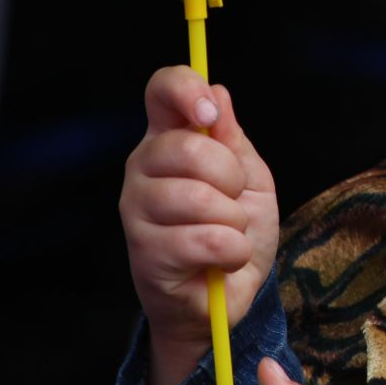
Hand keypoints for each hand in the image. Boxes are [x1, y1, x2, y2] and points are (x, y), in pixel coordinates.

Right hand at [121, 66, 279, 384]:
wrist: (228, 295)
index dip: (185, 89)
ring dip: (234, 220)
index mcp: (167, 140)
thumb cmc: (235, 230)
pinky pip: (205, 239)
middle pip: (187, 146)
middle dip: (231, 176)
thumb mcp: (248, 178)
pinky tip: (223, 259)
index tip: (210, 112)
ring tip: (229, 234)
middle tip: (235, 199)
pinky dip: (232, 250)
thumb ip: (232, 139)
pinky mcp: (145, 254)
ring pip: (198, 197)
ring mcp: (137, 211)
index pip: (160, 90)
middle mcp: (142, 169)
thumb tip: (219, 92)